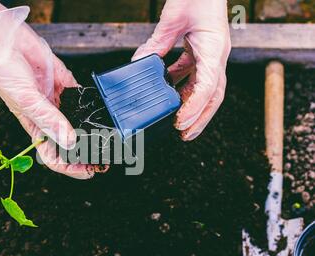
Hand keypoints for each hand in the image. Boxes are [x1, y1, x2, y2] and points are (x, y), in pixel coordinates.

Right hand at [0, 1, 95, 178]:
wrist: (4, 40)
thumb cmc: (4, 72)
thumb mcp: (26, 100)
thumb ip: (50, 119)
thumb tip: (70, 141)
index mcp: (35, 127)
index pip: (54, 156)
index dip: (71, 167)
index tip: (89, 171)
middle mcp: (49, 117)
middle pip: (71, 142)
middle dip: (87, 153)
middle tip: (106, 159)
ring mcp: (58, 101)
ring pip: (80, 122)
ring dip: (94, 131)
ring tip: (110, 139)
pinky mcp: (65, 83)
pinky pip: (83, 97)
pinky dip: (94, 103)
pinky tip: (105, 110)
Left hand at [133, 0, 230, 140]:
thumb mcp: (172, 19)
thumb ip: (157, 44)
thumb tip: (139, 65)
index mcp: (215, 49)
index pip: (208, 86)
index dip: (195, 107)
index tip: (180, 122)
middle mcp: (217, 55)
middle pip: (213, 95)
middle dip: (200, 118)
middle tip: (185, 135)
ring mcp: (211, 54)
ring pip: (205, 88)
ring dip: (192, 106)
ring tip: (178, 123)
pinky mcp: (202, 51)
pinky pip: (193, 75)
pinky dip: (183, 87)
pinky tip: (169, 93)